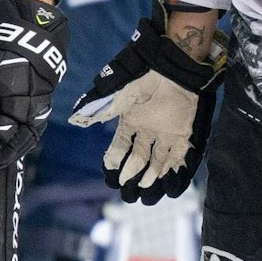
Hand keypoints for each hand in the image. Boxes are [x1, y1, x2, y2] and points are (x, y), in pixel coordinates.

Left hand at [0, 0, 69, 175]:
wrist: (29, 35)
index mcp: (14, 109)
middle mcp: (30, 115)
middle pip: (14, 148)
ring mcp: (39, 111)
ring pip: (25, 142)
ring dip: (7, 154)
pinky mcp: (41, 106)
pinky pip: (30, 132)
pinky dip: (17, 142)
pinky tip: (5, 145)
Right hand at [70, 5, 222, 202]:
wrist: (172, 67)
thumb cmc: (144, 78)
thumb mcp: (119, 95)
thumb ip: (100, 108)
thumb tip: (77, 119)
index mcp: (132, 122)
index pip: (120, 147)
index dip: (114, 161)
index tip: (109, 175)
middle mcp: (148, 131)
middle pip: (139, 159)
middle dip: (132, 176)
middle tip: (126, 192)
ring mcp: (166, 133)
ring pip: (158, 161)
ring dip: (151, 178)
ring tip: (144, 192)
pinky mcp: (184, 133)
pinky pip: (179, 156)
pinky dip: (175, 170)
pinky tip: (168, 185)